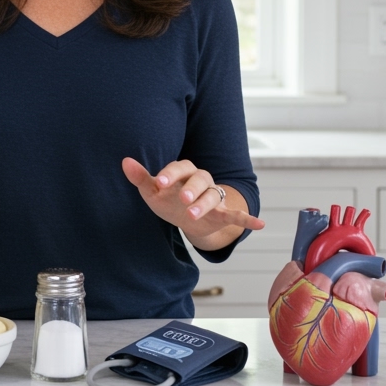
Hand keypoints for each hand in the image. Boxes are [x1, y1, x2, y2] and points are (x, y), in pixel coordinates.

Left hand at [121, 157, 263, 246]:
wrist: (184, 215)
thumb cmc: (167, 198)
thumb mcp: (152, 190)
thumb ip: (141, 177)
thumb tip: (125, 161)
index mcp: (184, 172)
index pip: (180, 168)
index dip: (170, 174)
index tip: (159, 183)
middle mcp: (201, 181)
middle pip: (200, 179)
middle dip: (191, 188)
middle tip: (182, 199)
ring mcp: (213, 196)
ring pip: (213, 196)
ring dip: (204, 205)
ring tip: (192, 215)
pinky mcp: (222, 214)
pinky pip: (237, 214)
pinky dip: (248, 219)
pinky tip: (260, 224)